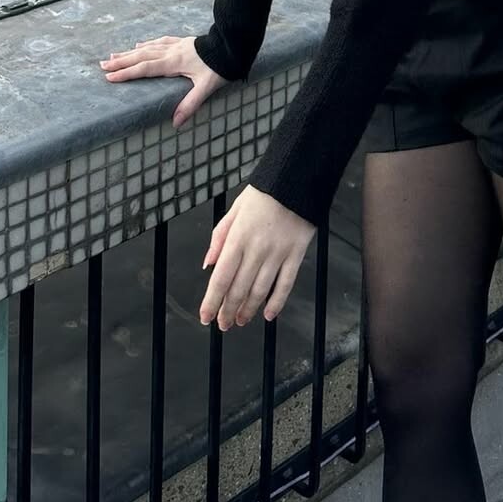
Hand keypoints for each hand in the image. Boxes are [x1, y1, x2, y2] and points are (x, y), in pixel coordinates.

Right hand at [98, 35, 228, 128]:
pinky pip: (159, 42)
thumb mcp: (207, 88)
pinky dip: (147, 44)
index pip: (145, 69)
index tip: (109, 77)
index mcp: (174, 63)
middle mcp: (171, 52)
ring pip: (147, 48)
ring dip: (129, 52)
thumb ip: (190, 104)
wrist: (231, 44)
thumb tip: (175, 123)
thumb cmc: (220, 66)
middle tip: (102, 65)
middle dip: (121, 61)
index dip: (127, 73)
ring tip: (113, 55)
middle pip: (141, 56)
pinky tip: (140, 44)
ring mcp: (176, 45)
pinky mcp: (182, 42)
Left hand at [201, 184, 315, 330]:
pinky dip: (277, 302)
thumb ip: (219, 236)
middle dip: (228, 310)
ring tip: (241, 320)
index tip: (206, 316)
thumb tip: (208, 264)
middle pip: (239, 289)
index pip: (221, 277)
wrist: (296, 178)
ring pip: (260, 290)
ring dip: (249, 309)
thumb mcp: (235, 208)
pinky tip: (269, 313)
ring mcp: (278, 252)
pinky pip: (286, 283)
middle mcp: (256, 248)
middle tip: (223, 324)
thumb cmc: (265, 192)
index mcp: (238, 237)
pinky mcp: (296, 253)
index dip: (212, 301)